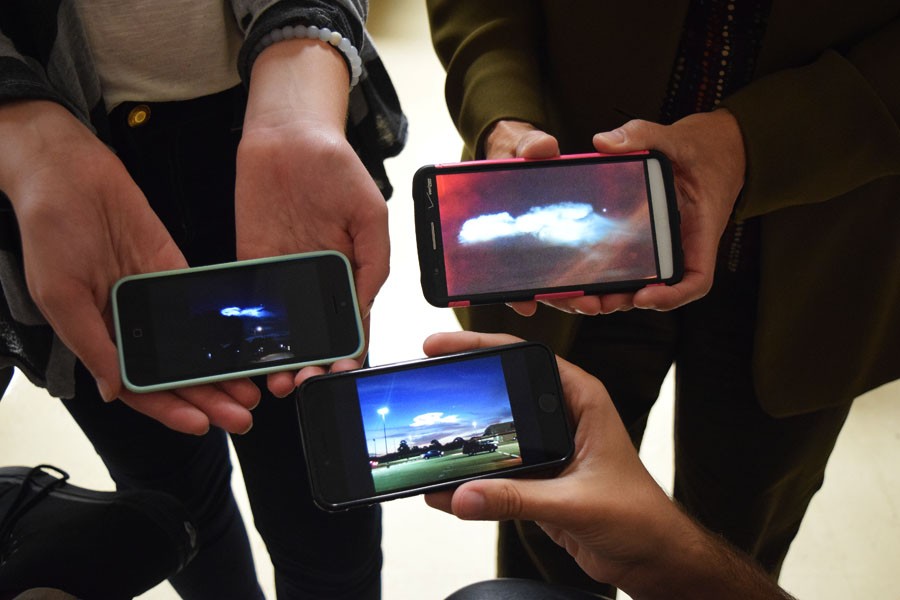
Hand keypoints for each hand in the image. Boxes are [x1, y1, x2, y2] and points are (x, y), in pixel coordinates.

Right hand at [0, 100, 258, 434]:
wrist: (68, 172)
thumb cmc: (50, 230)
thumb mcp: (60, 293)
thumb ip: (92, 343)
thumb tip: (113, 391)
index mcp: (99, 335)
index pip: (139, 386)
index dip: (168, 409)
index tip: (199, 425)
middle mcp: (132, 324)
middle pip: (175, 374)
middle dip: (208, 399)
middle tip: (241, 419)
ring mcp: (155, 299)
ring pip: (194, 348)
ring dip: (221, 372)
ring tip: (249, 393)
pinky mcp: (175, 272)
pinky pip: (202, 309)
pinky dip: (222, 331)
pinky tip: (243, 349)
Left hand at [236, 39, 388, 395]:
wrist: (289, 133)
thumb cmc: (337, 167)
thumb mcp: (370, 214)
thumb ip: (373, 263)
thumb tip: (364, 309)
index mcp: (349, 271)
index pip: (350, 323)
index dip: (347, 352)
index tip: (341, 374)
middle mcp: (316, 279)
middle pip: (314, 333)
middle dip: (311, 363)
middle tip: (304, 385)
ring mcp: (283, 273)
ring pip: (282, 328)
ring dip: (280, 357)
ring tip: (278, 381)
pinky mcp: (251, 261)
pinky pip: (252, 301)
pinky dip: (252, 330)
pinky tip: (251, 352)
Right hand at [421, 331, 684, 588]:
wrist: (651, 557)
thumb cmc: (639, 517)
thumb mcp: (576, 503)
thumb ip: (518, 498)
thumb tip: (465, 493)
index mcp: (581, 400)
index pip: (525, 357)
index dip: (481, 346)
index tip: (444, 347)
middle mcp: (562, 417)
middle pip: (503, 388)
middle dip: (463, 386)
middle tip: (424, 380)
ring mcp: (547, 446)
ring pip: (495, 432)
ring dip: (463, 438)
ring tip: (427, 439)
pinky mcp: (537, 478)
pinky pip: (495, 472)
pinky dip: (469, 479)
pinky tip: (444, 490)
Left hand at [592, 110, 745, 310]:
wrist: (714, 147)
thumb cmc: (704, 149)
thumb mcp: (677, 137)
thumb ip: (643, 135)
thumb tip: (604, 142)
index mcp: (700, 231)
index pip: (697, 279)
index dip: (674, 296)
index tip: (646, 296)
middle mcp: (681, 245)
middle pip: (658, 289)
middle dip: (626, 300)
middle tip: (596, 303)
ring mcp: (662, 245)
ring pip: (639, 282)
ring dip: (612, 293)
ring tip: (582, 298)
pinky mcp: (644, 238)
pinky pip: (628, 263)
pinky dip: (608, 274)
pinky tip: (582, 274)